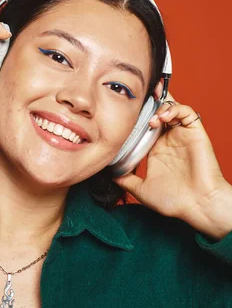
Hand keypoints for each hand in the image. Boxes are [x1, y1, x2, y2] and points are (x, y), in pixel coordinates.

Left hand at [113, 82, 231, 239]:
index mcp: (155, 148)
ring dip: (159, 107)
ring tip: (151, 120)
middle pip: (157, 111)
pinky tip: (162, 118)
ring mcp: (181, 135)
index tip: (121, 112)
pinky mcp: (195, 133)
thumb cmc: (173, 201)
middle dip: (147, 102)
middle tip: (135, 101)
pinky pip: (187, 112)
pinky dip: (174, 109)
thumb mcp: (141, 190)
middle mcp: (168, 139)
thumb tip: (108, 174)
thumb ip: (125, 180)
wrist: (198, 207)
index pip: (144, 124)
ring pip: (171, 107)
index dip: (135, 116)